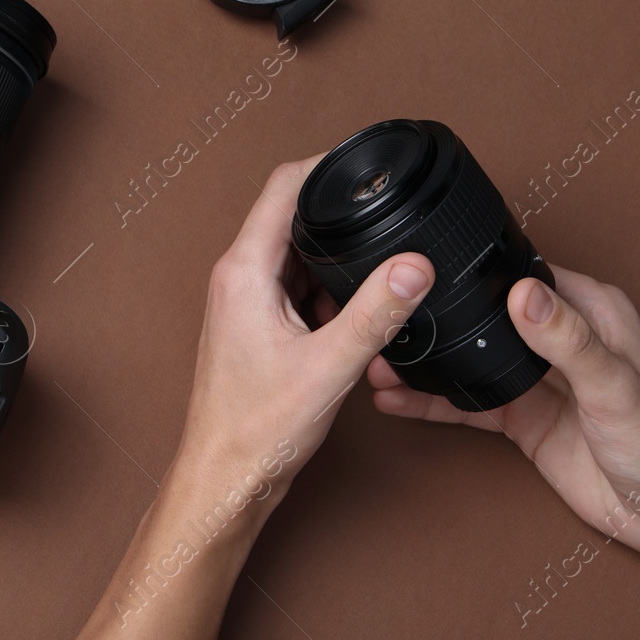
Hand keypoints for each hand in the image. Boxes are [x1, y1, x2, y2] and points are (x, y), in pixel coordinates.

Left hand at [171, 156, 434, 513]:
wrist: (226, 479)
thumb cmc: (256, 429)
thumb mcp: (330, 366)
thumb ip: (375, 311)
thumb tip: (413, 265)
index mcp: (245, 271)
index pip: (283, 185)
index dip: (325, 162)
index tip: (365, 159)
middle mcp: (239, 277)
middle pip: (293, 216)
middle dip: (341, 216)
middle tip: (387, 217)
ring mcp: (245, 300)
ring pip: (299, 255)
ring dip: (336, 262)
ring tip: (377, 277)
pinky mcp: (256, 324)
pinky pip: (298, 287)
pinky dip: (328, 293)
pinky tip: (354, 319)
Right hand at [369, 265, 639, 555]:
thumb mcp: (614, 384)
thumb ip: (568, 339)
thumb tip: (524, 294)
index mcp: (590, 310)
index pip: (525, 272)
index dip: (479, 268)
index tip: (431, 267)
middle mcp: (560, 337)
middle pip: (489, 313)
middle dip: (440, 315)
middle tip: (391, 312)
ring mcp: (539, 379)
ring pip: (472, 358)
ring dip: (430, 362)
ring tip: (382, 358)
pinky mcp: (525, 417)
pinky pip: (470, 402)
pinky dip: (434, 402)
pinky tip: (399, 399)